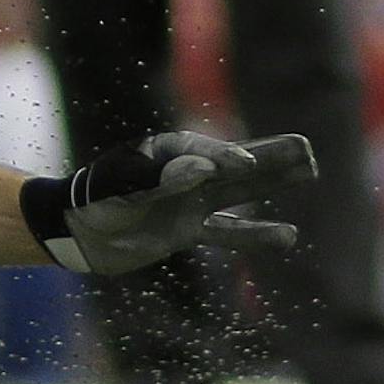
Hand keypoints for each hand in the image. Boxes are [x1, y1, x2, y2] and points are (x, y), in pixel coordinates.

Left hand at [20, 131, 317, 275]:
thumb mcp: (122, 186)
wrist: (74, 231)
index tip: (244, 164)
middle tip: (307, 148)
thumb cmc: (94, 197)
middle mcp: (188, 171)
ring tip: (309, 174)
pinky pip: (229, 231)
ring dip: (273, 184)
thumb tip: (204, 170)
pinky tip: (287, 235)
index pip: (207, 153)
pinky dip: (256, 234)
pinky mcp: (190, 229)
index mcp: (170, 150)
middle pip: (238, 162)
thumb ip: (161, 178)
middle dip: (272, 156)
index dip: (226, 158)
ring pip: (241, 191)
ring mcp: (192, 200)